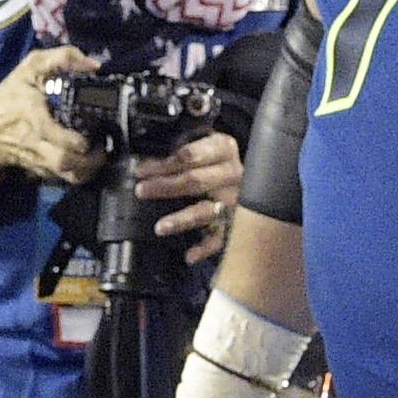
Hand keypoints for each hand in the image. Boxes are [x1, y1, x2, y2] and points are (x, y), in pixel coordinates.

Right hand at [0, 44, 100, 184]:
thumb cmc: (9, 98)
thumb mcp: (29, 68)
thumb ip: (61, 58)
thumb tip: (93, 65)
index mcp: (32, 115)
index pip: (52, 134)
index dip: (75, 140)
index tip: (90, 135)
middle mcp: (35, 142)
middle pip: (64, 163)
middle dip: (89, 160)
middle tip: (103, 147)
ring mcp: (39, 160)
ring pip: (67, 176)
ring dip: (88, 170)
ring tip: (99, 156)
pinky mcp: (40, 171)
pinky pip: (63, 179)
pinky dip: (78, 174)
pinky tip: (87, 161)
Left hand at [134, 131, 242, 259]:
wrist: (257, 174)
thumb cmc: (215, 159)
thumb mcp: (203, 141)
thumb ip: (182, 144)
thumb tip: (148, 157)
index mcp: (223, 149)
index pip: (190, 156)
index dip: (164, 164)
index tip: (141, 170)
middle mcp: (232, 174)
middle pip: (196, 181)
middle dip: (166, 186)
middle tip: (142, 191)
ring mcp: (236, 200)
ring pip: (207, 211)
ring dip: (182, 219)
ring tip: (160, 227)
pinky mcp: (236, 222)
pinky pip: (221, 237)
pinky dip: (206, 248)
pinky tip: (190, 256)